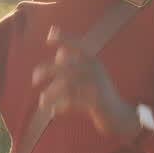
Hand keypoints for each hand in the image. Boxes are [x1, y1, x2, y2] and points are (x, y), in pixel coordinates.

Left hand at [31, 27, 140, 143]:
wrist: (118, 114)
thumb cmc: (99, 94)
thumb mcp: (90, 76)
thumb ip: (75, 65)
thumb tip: (59, 53)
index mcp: (94, 62)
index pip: (78, 45)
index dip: (64, 39)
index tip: (48, 38)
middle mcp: (96, 70)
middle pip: (67, 66)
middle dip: (48, 70)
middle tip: (35, 78)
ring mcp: (97, 86)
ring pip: (67, 86)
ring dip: (51, 93)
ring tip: (42, 101)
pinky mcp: (96, 102)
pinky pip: (73, 102)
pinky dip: (60, 106)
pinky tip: (53, 111)